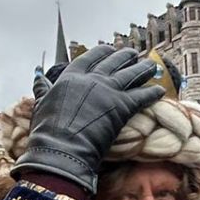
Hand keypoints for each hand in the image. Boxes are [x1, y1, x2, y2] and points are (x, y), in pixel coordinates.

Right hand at [12, 45, 164, 192]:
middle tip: (134, 55)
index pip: (90, 58)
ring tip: (152, 66)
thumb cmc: (48, 131)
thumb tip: (38, 78)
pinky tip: (160, 91)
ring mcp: (109, 90)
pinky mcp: (123, 106)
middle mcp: (92, 79)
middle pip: (114, 62)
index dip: (102, 52)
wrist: (62, 149)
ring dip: (144, 69)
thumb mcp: (41, 104)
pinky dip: (152, 93)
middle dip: (126, 57)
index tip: (109, 50)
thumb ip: (43, 89)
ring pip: (132, 74)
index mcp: (72, 76)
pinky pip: (142, 96)